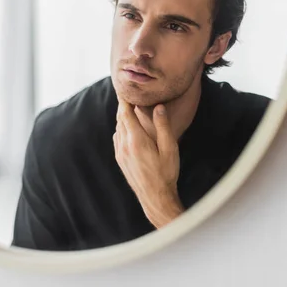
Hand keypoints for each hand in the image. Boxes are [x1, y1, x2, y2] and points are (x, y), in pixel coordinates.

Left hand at [113, 99, 183, 227]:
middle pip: (120, 119)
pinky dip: (121, 129)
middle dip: (123, 106)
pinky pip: (117, 138)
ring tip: (128, 108)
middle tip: (127, 94)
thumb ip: (162, 126)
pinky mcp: (120, 159)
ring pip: (118, 128)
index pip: (125, 113)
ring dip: (122, 118)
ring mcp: (120, 153)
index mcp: (136, 140)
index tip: (125, 89)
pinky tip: (128, 129)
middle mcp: (124, 145)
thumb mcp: (169, 148)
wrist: (155, 197)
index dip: (124, 100)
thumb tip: (158, 107)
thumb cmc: (166, 173)